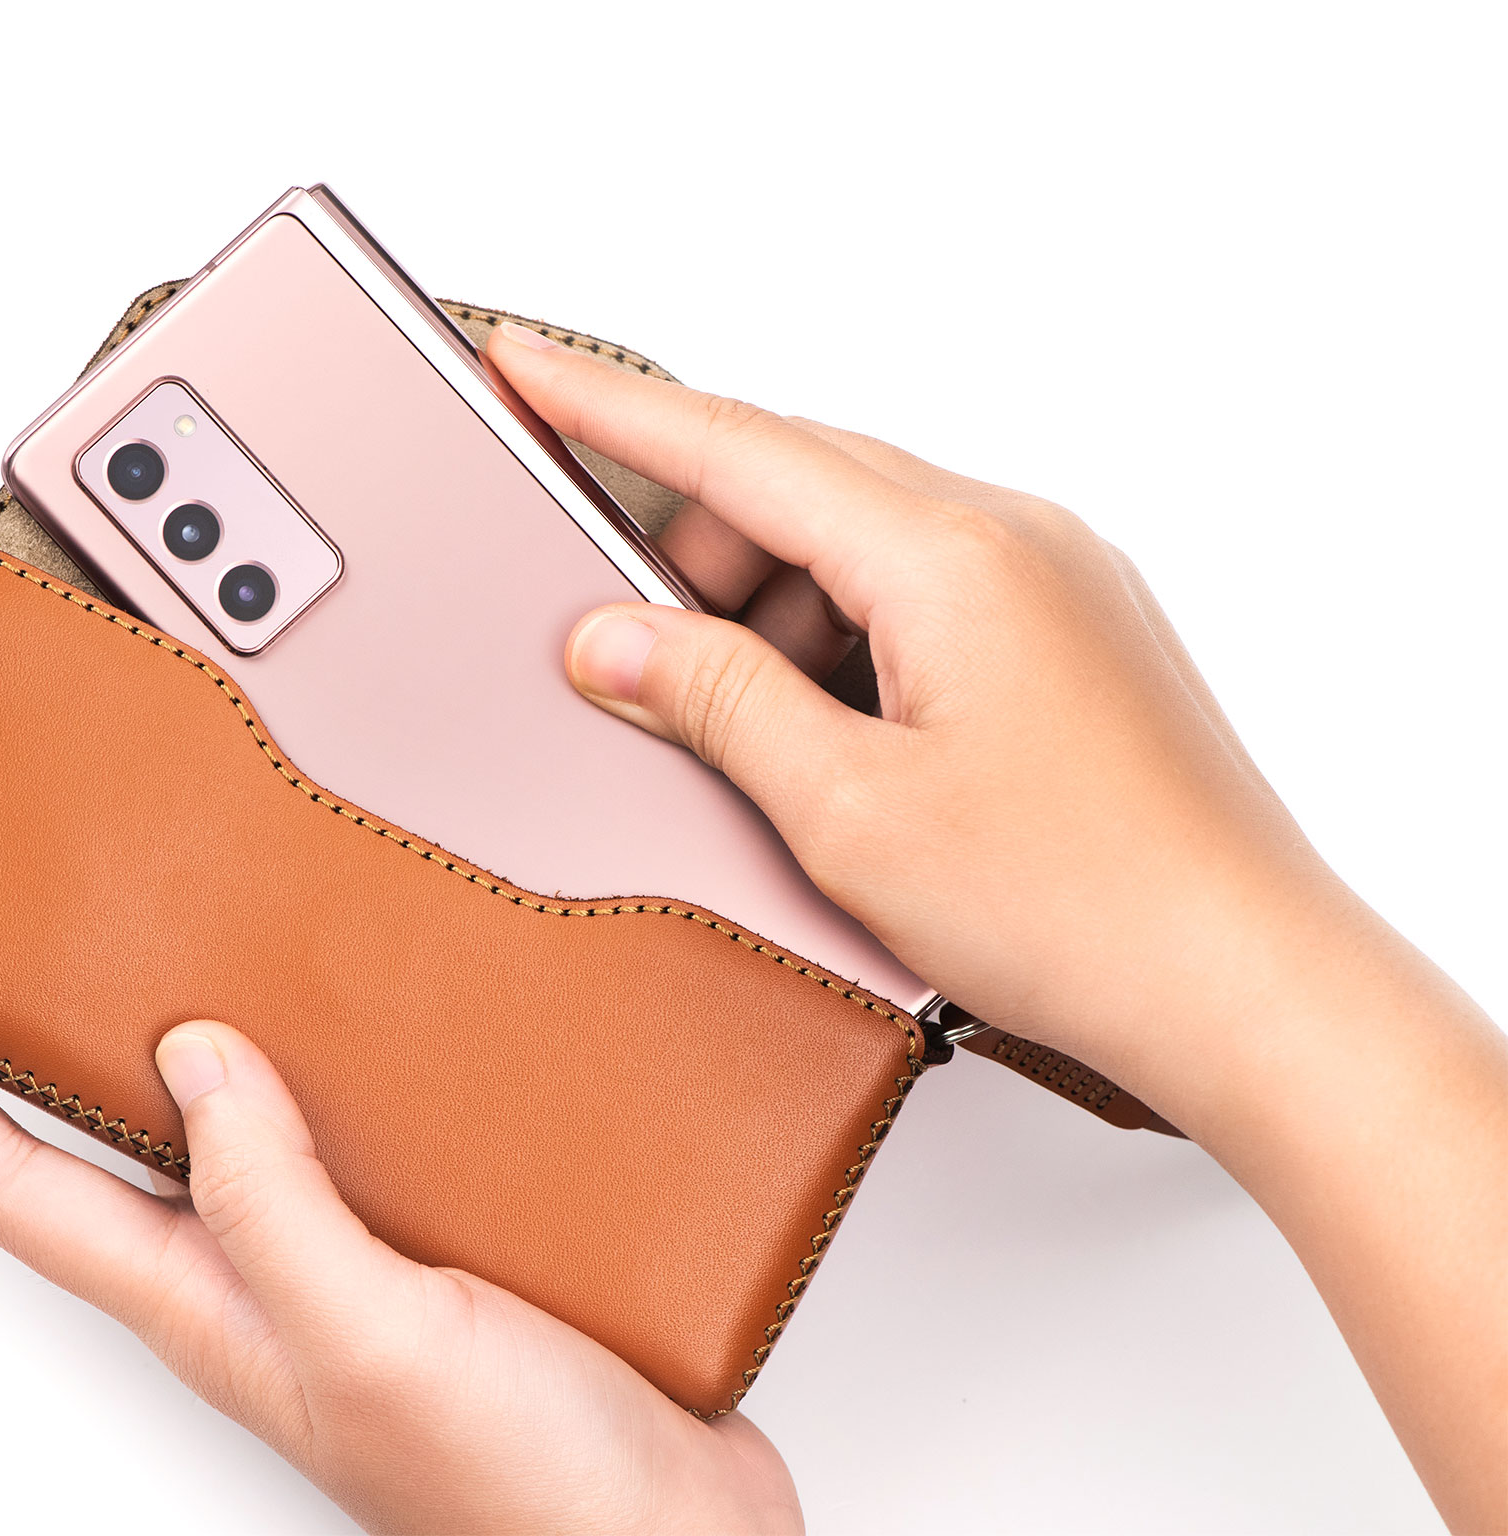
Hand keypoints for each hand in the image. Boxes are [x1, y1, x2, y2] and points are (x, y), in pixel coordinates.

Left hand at [0, 979, 799, 1535]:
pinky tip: (338, 1011)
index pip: (7, 1187)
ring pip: (212, 1123)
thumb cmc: (520, 1489)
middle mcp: (253, 1275)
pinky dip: (308, 1056)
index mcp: (208, 1305)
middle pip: (81, 1149)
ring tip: (116, 945)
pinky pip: (335, 1126)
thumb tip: (188, 1056)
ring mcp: (337, 1258)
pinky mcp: (427, 1236)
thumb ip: (273, 1205)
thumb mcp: (373, 1338)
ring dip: (146, 1040)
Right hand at [486, 319, 1507, 1532]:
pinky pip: (922, 593)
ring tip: (754, 738)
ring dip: (774, 613)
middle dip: (691, 557)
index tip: (526, 362)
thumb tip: (616, 640)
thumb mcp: (850, 811)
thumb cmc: (1087, 910)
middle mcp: (1015, 538)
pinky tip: (832, 742)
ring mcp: (1056, 582)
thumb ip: (717, 700)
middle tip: (628, 653)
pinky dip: (847, 643)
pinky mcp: (1072, 637)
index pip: (739, 447)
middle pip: (797, 489)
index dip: (612, 407)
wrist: (1248, 988)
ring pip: (859, 543)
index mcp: (952, 556)